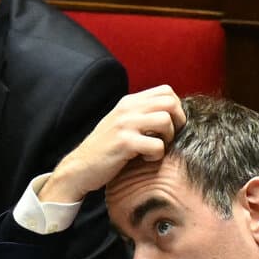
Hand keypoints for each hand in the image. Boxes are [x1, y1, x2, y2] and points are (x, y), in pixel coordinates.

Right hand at [39, 86, 185, 206]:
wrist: (80, 167)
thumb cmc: (106, 149)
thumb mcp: (122, 124)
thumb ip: (142, 114)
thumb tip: (172, 113)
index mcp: (129, 102)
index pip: (166, 91)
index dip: (176, 109)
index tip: (171, 126)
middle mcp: (127, 108)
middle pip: (170, 102)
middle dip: (178, 122)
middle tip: (168, 138)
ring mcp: (125, 124)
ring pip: (165, 121)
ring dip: (167, 139)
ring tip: (155, 149)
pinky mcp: (124, 143)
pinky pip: (157, 145)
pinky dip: (156, 155)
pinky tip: (145, 159)